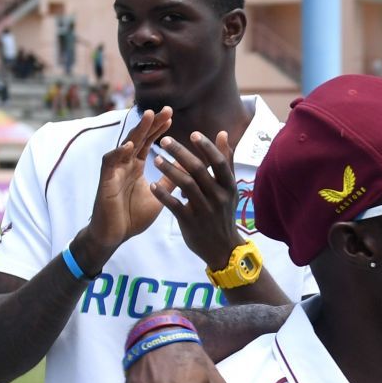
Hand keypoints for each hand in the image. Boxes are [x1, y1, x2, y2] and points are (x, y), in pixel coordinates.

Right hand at [76, 107, 174, 267]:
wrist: (114, 236)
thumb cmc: (132, 216)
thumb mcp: (158, 196)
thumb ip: (169, 181)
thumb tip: (186, 169)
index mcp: (135, 166)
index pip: (147, 142)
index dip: (157, 129)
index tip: (171, 116)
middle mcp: (124, 165)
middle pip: (137, 138)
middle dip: (150, 123)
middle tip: (165, 109)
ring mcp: (114, 172)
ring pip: (124, 145)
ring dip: (136, 131)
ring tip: (148, 117)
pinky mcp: (105, 182)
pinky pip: (110, 163)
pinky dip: (118, 153)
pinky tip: (129, 145)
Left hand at [154, 131, 243, 270]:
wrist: (223, 249)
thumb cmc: (224, 213)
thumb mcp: (229, 188)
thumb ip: (226, 161)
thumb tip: (223, 133)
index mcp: (229, 186)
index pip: (219, 162)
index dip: (206, 147)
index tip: (192, 134)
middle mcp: (218, 196)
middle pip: (198, 170)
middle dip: (180, 153)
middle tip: (164, 140)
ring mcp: (204, 210)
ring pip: (185, 185)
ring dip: (169, 170)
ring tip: (155, 159)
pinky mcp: (190, 222)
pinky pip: (174, 205)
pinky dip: (162, 194)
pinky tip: (152, 185)